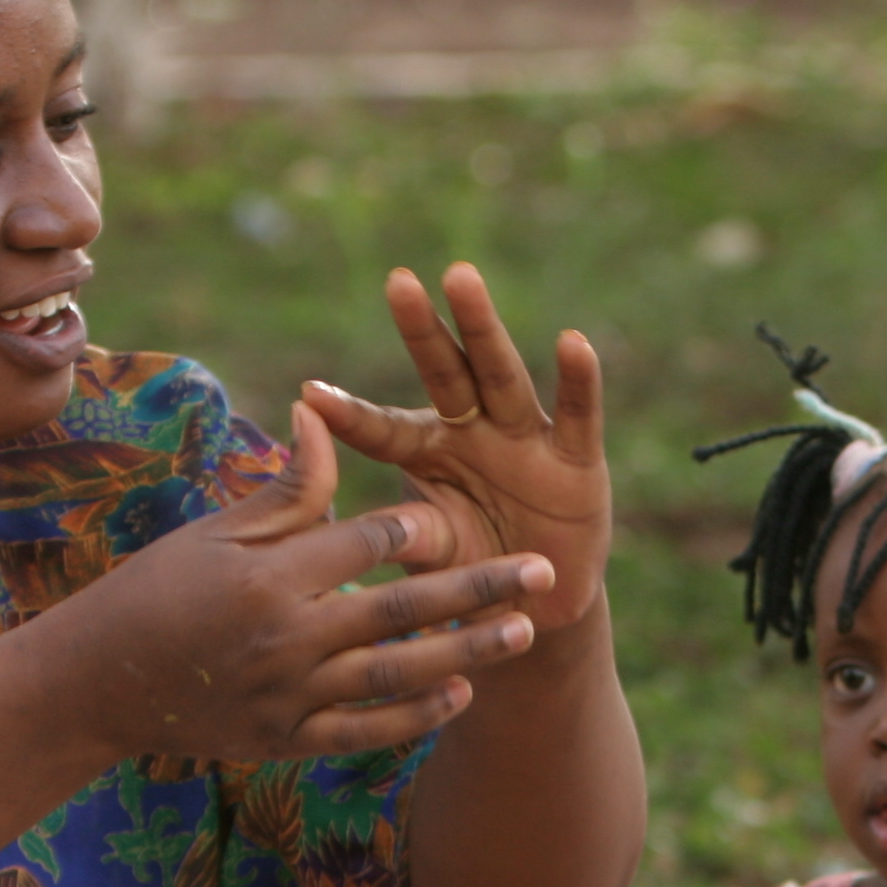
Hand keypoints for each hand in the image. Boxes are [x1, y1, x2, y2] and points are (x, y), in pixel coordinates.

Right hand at [47, 400, 557, 764]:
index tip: (461, 517)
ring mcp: (288, 695)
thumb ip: (287, 487)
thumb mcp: (216, 532)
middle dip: (481, 588)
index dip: (415, 528)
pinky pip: (366, 730)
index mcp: (270, 574)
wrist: (97, 683)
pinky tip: (462, 695)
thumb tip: (323, 413)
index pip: (366, 542)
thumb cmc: (157, 590)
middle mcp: (286, 636)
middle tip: (543, 570)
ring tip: (524, 632)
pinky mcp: (285, 740)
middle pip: (403, 609)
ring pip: (398, 675)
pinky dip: (417, 717)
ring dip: (468, 654)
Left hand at [306, 265, 610, 634]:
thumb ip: (405, 538)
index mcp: (427, 453)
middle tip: (398, 281)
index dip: (349, 415)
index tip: (308, 393)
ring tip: (461, 278)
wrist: (539, 607)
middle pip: (444, 373)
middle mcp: (473, 432)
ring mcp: (525, 439)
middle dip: (422, 330)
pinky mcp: (576, 461)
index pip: (382, 430)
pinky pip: (577, 416)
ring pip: (501, 376)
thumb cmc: (472, 573)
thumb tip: (357, 535)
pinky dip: (578, 381)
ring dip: (482, 329)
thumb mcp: (433, 555)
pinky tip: (572, 342)